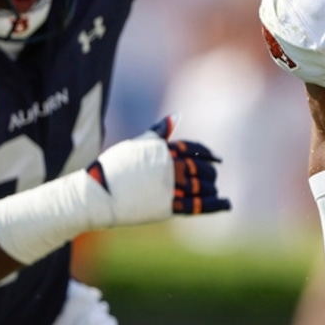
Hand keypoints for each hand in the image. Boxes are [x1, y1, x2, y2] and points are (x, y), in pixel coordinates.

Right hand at [85, 115, 230, 227]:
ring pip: (202, 187)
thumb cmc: (112, 168)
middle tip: (212, 176)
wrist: (96, 195)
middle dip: (209, 173)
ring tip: (214, 191)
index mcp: (163, 150)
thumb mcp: (135, 144)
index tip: (217, 159)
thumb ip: (158, 132)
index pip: (193, 149)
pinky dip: (216, 204)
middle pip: (201, 169)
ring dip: (211, 188)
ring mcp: (170, 188)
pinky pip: (198, 205)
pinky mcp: (168, 207)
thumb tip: (177, 116)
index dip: (208, 154)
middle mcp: (169, 167)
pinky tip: (227, 204)